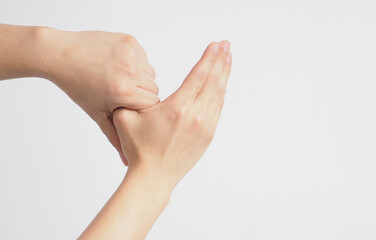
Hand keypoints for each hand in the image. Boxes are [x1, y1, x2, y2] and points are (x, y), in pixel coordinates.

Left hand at [39, 28, 159, 164]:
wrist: (60, 54)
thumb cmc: (78, 86)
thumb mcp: (97, 114)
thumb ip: (116, 137)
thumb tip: (129, 162)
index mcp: (124, 92)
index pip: (151, 105)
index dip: (139, 108)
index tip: (124, 105)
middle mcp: (130, 71)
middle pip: (153, 89)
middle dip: (140, 92)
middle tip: (120, 92)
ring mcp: (130, 54)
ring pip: (150, 73)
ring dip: (139, 77)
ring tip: (116, 78)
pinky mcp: (130, 40)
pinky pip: (144, 58)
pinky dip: (135, 62)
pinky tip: (116, 64)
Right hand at [113, 40, 231, 188]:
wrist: (153, 178)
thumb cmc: (138, 149)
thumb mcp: (125, 118)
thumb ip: (132, 96)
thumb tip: (137, 83)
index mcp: (177, 108)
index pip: (198, 75)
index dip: (208, 58)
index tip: (216, 45)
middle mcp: (196, 116)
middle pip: (213, 82)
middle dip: (221, 60)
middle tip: (227, 45)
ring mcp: (205, 127)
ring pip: (219, 94)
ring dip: (224, 75)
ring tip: (228, 59)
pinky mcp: (208, 136)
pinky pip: (218, 109)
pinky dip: (221, 93)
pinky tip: (222, 84)